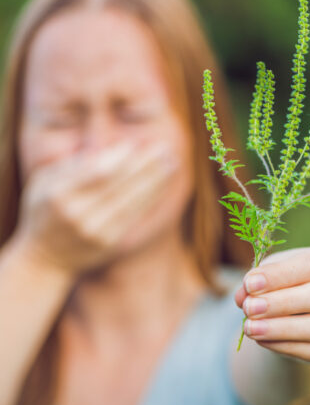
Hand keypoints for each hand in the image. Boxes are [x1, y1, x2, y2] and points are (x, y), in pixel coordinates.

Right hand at [13, 141, 177, 277]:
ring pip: (132, 200)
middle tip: (165, 148)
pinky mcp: (109, 243)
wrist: (45, 259)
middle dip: (145, 165)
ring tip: (172, 163)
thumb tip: (108, 151)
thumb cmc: (45, 211)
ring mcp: (95, 230)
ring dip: (155, 180)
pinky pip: (135, 215)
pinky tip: (162, 184)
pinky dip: (150, 197)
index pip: (96, 171)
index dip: (118, 158)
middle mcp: (77, 213)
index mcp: (58, 194)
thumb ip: (72, 165)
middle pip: (119, 184)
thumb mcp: (43, 183)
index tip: (135, 145)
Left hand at [234, 243, 309, 365]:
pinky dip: (286, 346)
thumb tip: (243, 296)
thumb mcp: (274, 270)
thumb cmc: (290, 279)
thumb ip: (259, 279)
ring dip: (282, 329)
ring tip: (250, 328)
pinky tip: (262, 340)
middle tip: (249, 308)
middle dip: (282, 303)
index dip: (282, 275)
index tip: (250, 283)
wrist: (305, 308)